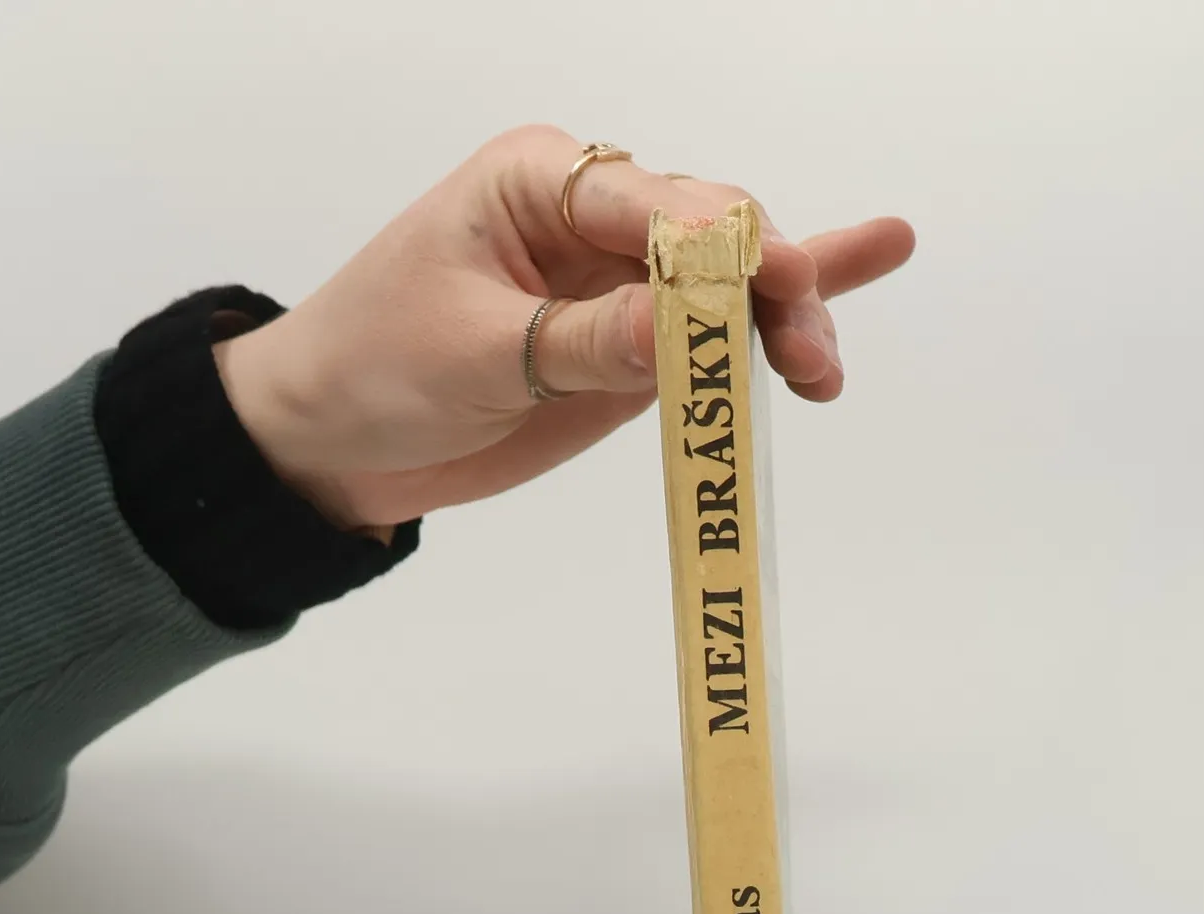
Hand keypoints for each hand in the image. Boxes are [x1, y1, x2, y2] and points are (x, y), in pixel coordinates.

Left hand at [211, 124, 914, 531]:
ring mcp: (616, 287)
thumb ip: (584, 340)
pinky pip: (711, 331)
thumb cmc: (373, 367)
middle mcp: (591, 219)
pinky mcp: (628, 352)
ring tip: (824, 371)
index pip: (660, 205)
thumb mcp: (474, 352)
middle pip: (713, 239)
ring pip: (727, 288)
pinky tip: (872, 257)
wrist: (331, 441)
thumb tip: (687, 329)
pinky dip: (777, 315)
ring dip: (784, 323)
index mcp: (543, 181)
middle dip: (770, 295)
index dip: (729, 250)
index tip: (780, 295)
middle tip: (810, 362)